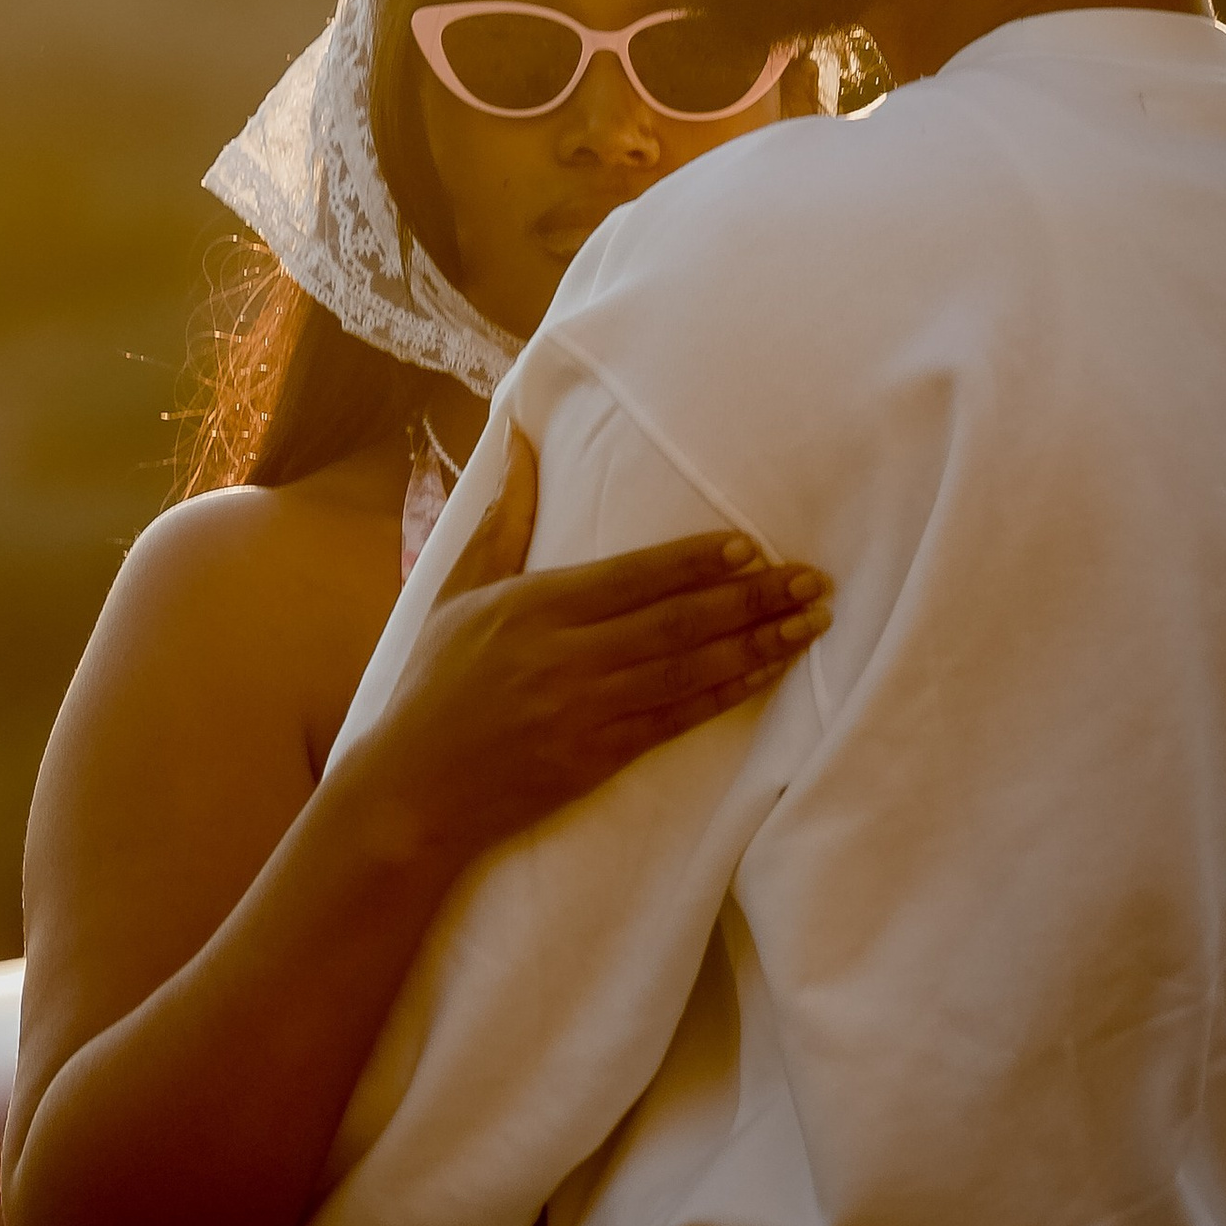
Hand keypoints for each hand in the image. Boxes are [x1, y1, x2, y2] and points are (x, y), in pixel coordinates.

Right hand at [363, 466, 829, 871]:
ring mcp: (586, 711)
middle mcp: (565, 656)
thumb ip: (504, 518)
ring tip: (809, 623)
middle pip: (676, 622)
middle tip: (812, 580)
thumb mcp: (458, 589)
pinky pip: (677, 721)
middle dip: (751, 599)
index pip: (633, 576)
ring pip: (689, 671)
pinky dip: (727, 696)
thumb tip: (518, 438)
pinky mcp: (598, 758)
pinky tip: (766, 674)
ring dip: (757, 645)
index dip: (696, 561)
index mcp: (533, 606)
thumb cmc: (436, 680)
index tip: (751, 546)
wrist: (414, 787)